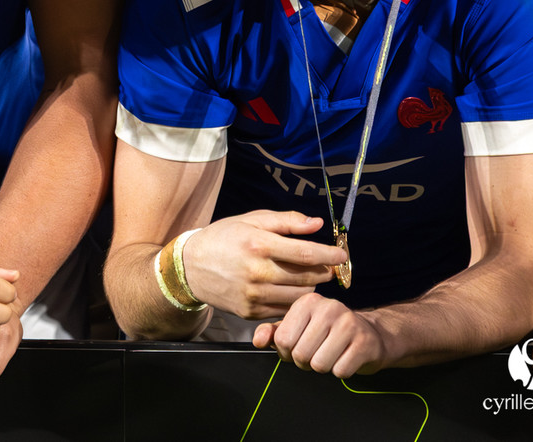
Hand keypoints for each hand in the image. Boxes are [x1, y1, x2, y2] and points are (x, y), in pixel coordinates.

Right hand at [181, 210, 344, 318]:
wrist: (190, 267)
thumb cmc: (224, 238)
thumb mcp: (251, 220)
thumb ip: (286, 221)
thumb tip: (317, 224)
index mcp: (258, 245)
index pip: (305, 253)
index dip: (329, 255)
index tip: (342, 255)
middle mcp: (257, 272)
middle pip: (307, 277)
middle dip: (324, 271)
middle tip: (328, 266)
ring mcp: (254, 296)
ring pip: (299, 296)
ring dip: (311, 287)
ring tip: (309, 277)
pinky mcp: (251, 312)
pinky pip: (284, 309)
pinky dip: (293, 300)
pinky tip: (290, 289)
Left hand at [253, 292, 388, 376]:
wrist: (371, 335)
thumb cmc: (329, 332)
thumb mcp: (299, 327)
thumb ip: (274, 333)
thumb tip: (257, 340)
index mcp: (307, 302)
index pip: (283, 340)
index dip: (287, 352)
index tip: (297, 347)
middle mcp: (328, 308)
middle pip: (300, 354)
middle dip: (305, 362)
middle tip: (316, 353)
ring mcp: (349, 324)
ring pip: (319, 365)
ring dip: (323, 367)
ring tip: (330, 354)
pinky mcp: (365, 343)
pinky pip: (340, 371)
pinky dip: (341, 371)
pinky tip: (346, 357)